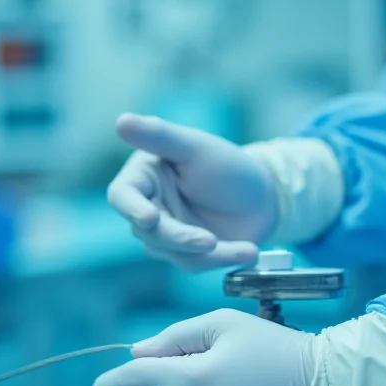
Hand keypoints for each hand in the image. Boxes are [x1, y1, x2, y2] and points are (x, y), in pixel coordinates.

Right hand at [107, 114, 278, 271]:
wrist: (264, 197)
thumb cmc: (228, 166)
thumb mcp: (195, 147)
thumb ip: (159, 136)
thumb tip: (121, 121)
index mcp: (144, 177)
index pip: (123, 196)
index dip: (133, 209)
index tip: (150, 218)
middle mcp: (148, 207)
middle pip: (150, 233)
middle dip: (180, 238)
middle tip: (210, 241)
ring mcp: (166, 235)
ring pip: (172, 254)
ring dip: (208, 254)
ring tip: (247, 248)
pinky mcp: (185, 255)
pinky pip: (195, 264)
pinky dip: (222, 259)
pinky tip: (248, 252)